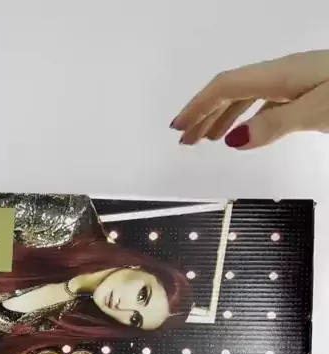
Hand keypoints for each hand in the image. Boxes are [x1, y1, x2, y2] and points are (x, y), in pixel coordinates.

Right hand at [171, 50, 328, 148]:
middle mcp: (283, 73)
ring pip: (248, 96)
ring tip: (207, 141)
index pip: (226, 86)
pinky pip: (266, 101)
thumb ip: (275, 125)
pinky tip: (247, 131)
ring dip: (223, 116)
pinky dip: (247, 117)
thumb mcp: (318, 113)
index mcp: (280, 75)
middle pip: (232, 89)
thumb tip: (233, 141)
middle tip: (185, 141)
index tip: (177, 129)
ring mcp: (296, 81)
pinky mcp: (308, 91)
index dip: (198, 105)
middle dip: (204, 113)